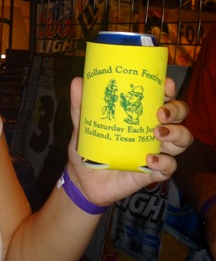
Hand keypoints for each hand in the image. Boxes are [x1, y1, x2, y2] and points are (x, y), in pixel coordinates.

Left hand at [66, 77, 191, 206]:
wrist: (82, 179)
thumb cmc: (89, 148)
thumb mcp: (82, 125)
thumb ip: (81, 105)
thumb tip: (77, 81)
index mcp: (140, 115)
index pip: (163, 98)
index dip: (169, 90)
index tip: (166, 85)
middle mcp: (153, 131)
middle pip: (180, 116)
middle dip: (176, 110)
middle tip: (160, 113)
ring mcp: (155, 152)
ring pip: (182, 140)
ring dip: (176, 134)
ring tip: (157, 133)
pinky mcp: (152, 172)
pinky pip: (169, 167)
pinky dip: (164, 163)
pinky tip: (149, 159)